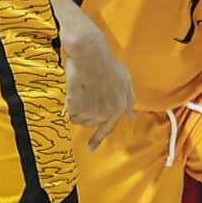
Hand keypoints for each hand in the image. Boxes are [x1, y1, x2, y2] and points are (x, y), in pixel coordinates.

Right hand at [61, 17, 135, 150]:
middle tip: (85, 94)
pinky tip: (74, 90)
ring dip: (77, 108)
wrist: (90, 53)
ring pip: (79, 119)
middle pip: (90, 123)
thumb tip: (132, 116)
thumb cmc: (107, 63)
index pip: (108, 128)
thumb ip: (129, 99)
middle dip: (86, 112)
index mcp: (119, 107)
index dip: (98, 139)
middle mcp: (107, 112)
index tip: (90, 149)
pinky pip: (70, 112)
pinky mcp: (79, 106)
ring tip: (81, 89)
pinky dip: (69, 103)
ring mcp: (93, 110)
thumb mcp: (125, 80)